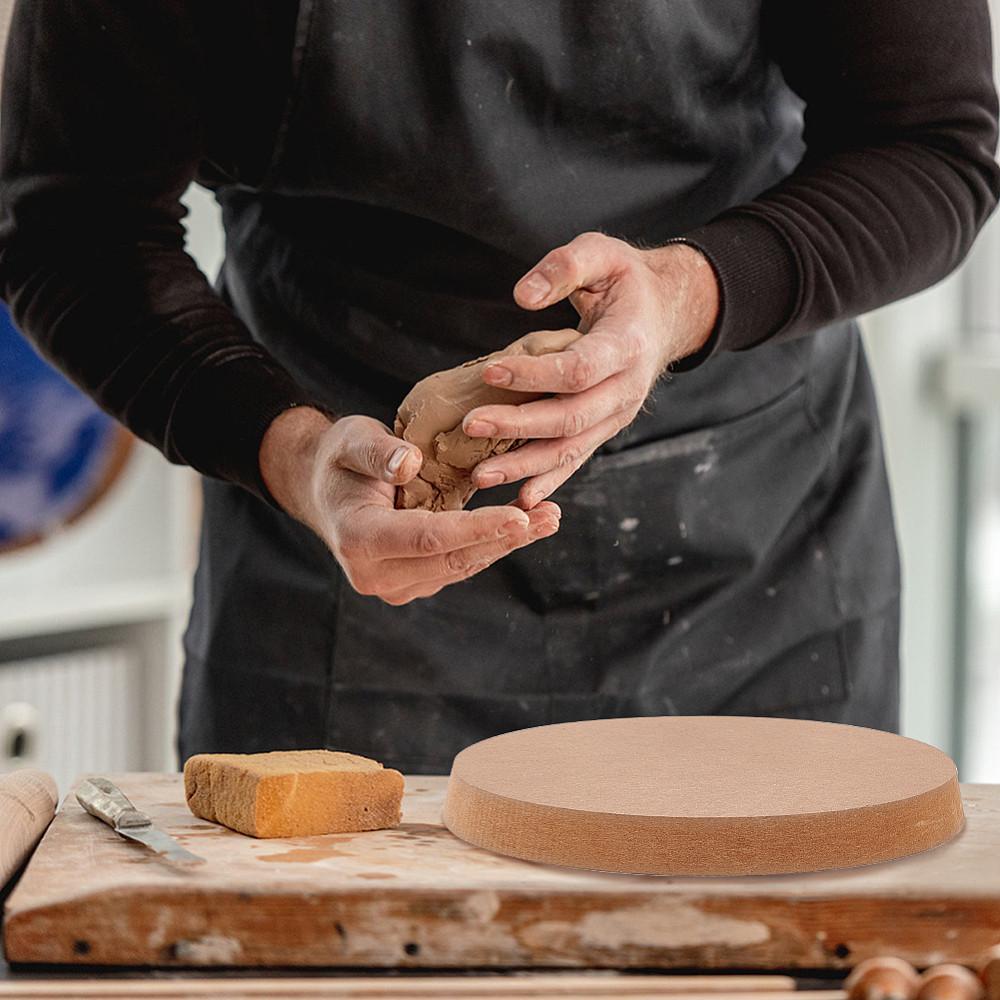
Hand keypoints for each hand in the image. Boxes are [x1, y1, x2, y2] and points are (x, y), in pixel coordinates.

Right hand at [260, 407, 559, 604]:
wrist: (324, 489)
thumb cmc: (339, 458)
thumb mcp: (351, 440)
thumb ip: (377, 452)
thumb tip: (410, 464)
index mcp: (359, 541)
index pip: (428, 538)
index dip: (477, 528)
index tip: (519, 516)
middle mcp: (376, 575)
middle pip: (453, 559)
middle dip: (506, 538)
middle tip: (551, 515)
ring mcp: (396, 585)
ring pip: (462, 566)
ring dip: (508, 544)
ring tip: (549, 518)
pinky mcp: (415, 583)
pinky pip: (460, 565)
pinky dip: (492, 545)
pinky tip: (525, 524)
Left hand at [462, 233, 718, 507]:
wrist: (665, 313)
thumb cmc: (626, 281)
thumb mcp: (602, 253)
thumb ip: (564, 266)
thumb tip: (522, 295)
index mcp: (628, 345)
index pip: (578, 369)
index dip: (534, 374)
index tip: (490, 372)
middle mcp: (627, 389)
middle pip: (571, 417)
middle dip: (518, 425)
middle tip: (470, 425)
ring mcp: (617, 415)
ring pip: (571, 448)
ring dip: (525, 465)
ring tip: (481, 476)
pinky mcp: (604, 428)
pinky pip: (576, 460)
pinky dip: (549, 481)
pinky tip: (519, 501)